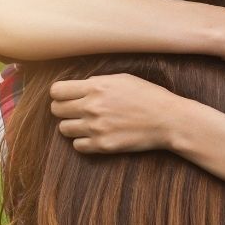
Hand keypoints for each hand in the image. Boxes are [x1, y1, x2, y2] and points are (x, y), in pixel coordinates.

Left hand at [49, 74, 182, 152]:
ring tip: (88, 123)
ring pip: (64, 129)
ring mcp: (96, 128)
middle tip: (77, 111)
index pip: (57, 91)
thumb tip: (77, 88)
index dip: (59, 94)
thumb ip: (97, 82)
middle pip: (57, 110)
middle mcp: (92, 107)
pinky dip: (84, 141)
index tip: (66, 97)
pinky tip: (96, 135)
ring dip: (73, 126)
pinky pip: (77, 145)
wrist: (168, 120)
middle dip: (64, 109)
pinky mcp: (103, 145)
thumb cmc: (148, 96)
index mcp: (96, 87)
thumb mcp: (122, 79)